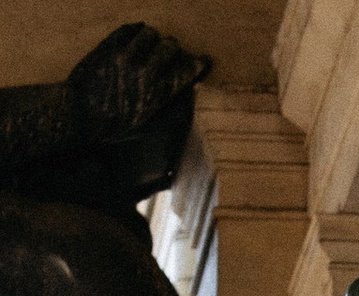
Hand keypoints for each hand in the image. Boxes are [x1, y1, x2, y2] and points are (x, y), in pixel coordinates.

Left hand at [69, 26, 208, 138]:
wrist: (79, 114)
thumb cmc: (113, 127)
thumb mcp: (147, 128)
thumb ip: (166, 114)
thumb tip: (185, 105)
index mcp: (158, 94)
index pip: (186, 71)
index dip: (199, 64)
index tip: (205, 60)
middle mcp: (145, 71)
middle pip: (170, 47)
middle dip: (175, 49)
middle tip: (175, 50)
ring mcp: (125, 56)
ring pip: (149, 34)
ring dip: (155, 37)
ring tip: (154, 41)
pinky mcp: (108, 46)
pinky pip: (128, 30)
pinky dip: (136, 29)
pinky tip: (138, 33)